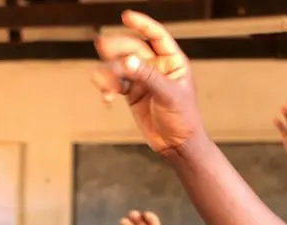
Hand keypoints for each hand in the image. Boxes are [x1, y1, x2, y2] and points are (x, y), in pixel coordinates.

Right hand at [93, 11, 203, 155]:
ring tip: (103, 82)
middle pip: (133, 49)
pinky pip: (116, 84)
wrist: (177, 146)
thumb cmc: (184, 120)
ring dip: (109, 72)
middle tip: (102, 47)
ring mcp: (144, 80)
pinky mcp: (133, 93)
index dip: (142, 24)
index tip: (126, 17)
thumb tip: (127, 62)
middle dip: (117, 48)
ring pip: (120, 67)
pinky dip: (108, 88)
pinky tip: (107, 96)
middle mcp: (157, 67)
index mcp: (173, 62)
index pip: (157, 36)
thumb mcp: (169, 96)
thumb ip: (148, 77)